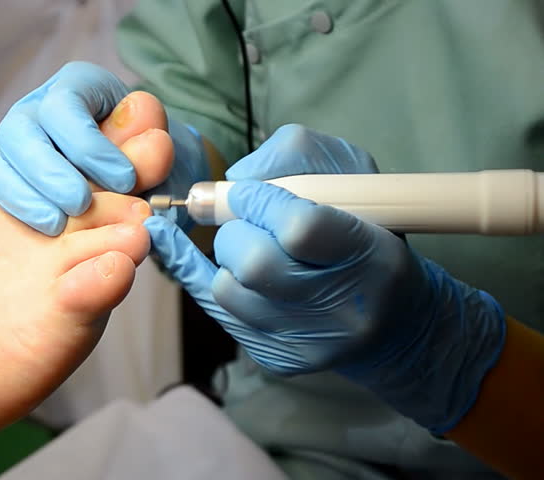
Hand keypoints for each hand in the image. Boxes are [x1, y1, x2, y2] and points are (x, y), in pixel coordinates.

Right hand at [0, 61, 208, 234]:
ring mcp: (12, 143)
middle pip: (18, 132)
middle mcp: (37, 111)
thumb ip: (154, 150)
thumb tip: (150, 137)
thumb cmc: (147, 167)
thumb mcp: (160, 159)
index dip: (89, 145)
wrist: (138, 188)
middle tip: (80, 206)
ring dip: (19, 198)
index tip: (124, 180)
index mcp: (76, 89)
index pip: (64, 107)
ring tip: (55, 226)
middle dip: (48, 174)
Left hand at [145, 125, 504, 432]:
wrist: (398, 324)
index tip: (246, 192)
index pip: (299, 229)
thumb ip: (296, 156)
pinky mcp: (280, 359)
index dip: (259, 202)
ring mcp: (309, 341)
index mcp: (372, 256)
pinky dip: (197, 276)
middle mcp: (343, 308)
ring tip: (251, 248)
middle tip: (245, 222)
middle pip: (254, 264)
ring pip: (227, 290)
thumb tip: (234, 180)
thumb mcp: (354, 178)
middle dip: (234, 233)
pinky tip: (176, 250)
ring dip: (226, 259)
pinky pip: (218, 312)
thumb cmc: (372, 232)